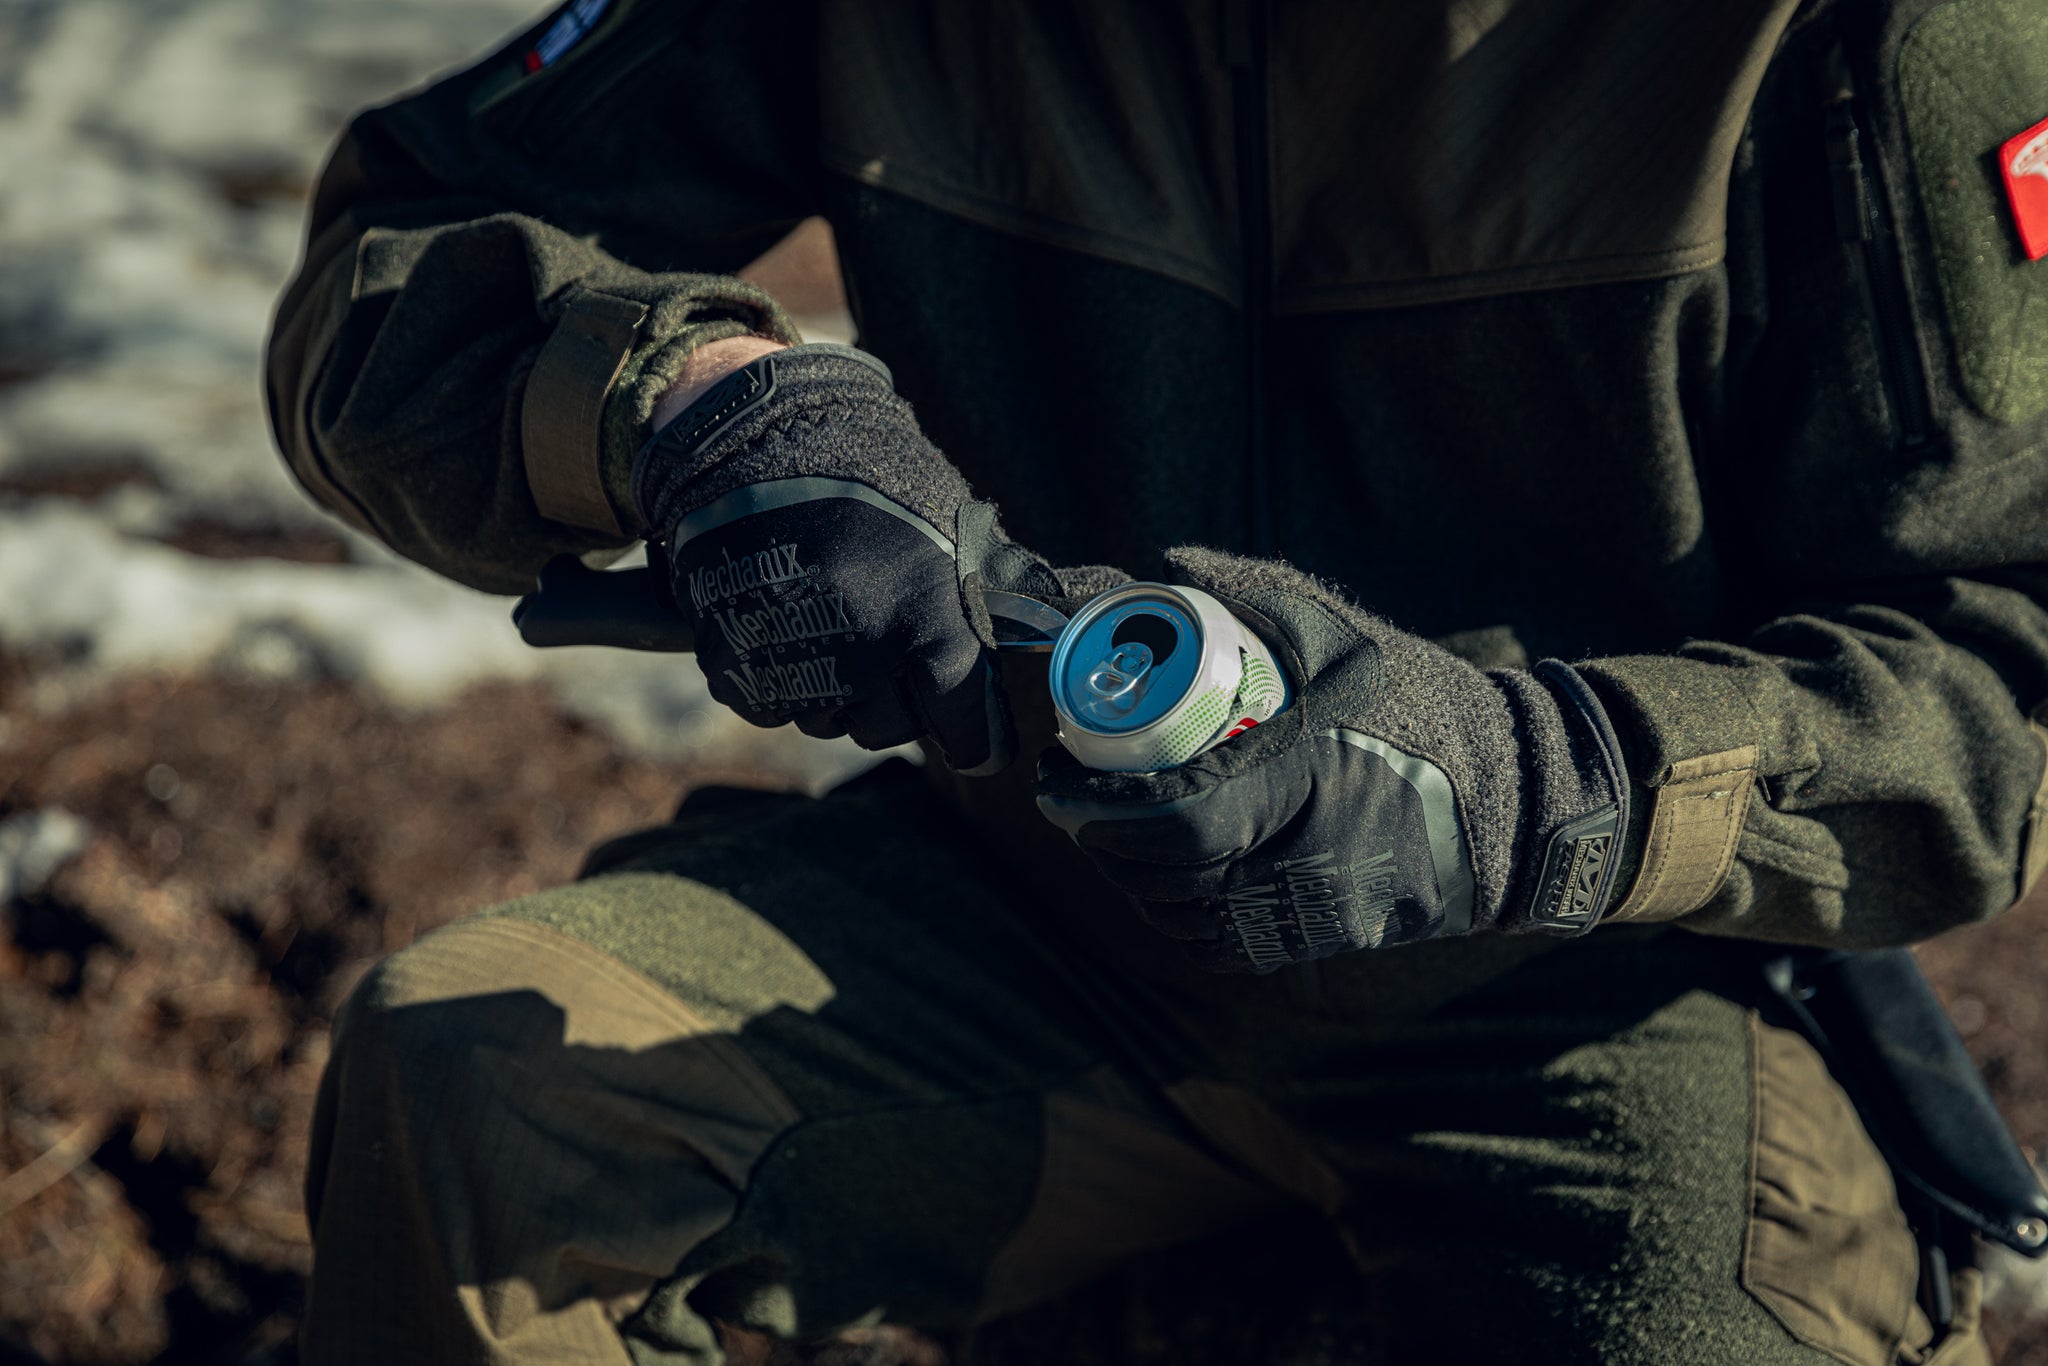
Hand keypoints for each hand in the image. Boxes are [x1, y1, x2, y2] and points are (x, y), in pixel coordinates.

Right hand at [633, 341, 1069, 773]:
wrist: (757, 441)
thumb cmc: (877, 483)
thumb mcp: (956, 530)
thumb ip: (1008, 589)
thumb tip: (1105, 600)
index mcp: (930, 621)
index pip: (963, 725)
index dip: (972, 735)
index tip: (974, 737)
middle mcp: (864, 653)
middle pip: (891, 729)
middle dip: (897, 699)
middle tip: (889, 642)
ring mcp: (795, 663)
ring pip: (830, 720)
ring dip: (840, 689)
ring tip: (837, 621)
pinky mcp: (734, 666)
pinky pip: (773, 705)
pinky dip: (783, 677)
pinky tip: (789, 623)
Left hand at [1035, 549, 1633, 970]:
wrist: (1517, 804)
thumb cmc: (1426, 707)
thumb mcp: (1345, 638)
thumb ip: (1252, 595)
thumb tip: (1156, 565)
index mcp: (1309, 781)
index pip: (1178, 818)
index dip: (1106, 805)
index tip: (1063, 773)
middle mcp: (1306, 862)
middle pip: (1163, 872)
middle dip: (1103, 834)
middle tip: (1073, 790)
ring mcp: (1312, 915)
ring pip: (1180, 914)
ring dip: (1131, 872)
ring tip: (1111, 822)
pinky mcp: (1316, 945)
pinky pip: (1216, 943)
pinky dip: (1175, 908)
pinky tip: (1162, 868)